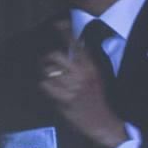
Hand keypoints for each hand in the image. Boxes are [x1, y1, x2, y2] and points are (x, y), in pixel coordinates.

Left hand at [38, 26, 125, 147]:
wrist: (103, 123)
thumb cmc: (98, 100)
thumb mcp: (97, 77)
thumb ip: (86, 62)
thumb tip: (75, 47)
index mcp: (92, 67)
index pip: (76, 44)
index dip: (65, 32)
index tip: (58, 25)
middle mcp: (82, 74)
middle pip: (57, 56)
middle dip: (48, 58)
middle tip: (45, 62)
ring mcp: (72, 87)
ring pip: (50, 71)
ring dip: (46, 73)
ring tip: (48, 78)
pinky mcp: (64, 99)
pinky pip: (46, 86)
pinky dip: (45, 86)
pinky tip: (50, 90)